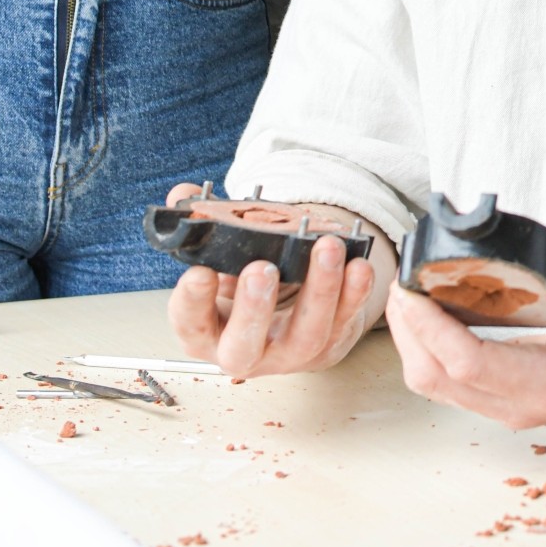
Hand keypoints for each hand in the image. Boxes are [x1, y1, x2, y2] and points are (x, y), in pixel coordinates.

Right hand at [161, 185, 391, 374]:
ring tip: (326, 250)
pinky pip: (345, 322)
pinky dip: (355, 293)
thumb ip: (204, 224)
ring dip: (320, 291)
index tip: (199, 272)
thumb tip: (186, 193)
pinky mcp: (328, 346)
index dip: (192, 301)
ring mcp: (288, 353)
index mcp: (206, 331)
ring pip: (305, 334)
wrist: (284, 315)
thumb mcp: (220, 258)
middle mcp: (244, 350)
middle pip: (244, 345)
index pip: (190, 322)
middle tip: (262, 270)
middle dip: (253, 309)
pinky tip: (359, 265)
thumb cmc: (245, 285)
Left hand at [387, 251, 545, 427]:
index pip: (469, 363)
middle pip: (435, 377)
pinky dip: (425, 346)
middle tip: (400, 278)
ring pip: (432, 382)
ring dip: (410, 338)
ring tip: (408, 289)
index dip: (431, 327)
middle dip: (407, 328)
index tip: (411, 289)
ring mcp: (504, 407)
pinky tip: (428, 310)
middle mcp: (518, 405)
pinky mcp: (496, 399)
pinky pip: (444, 380)